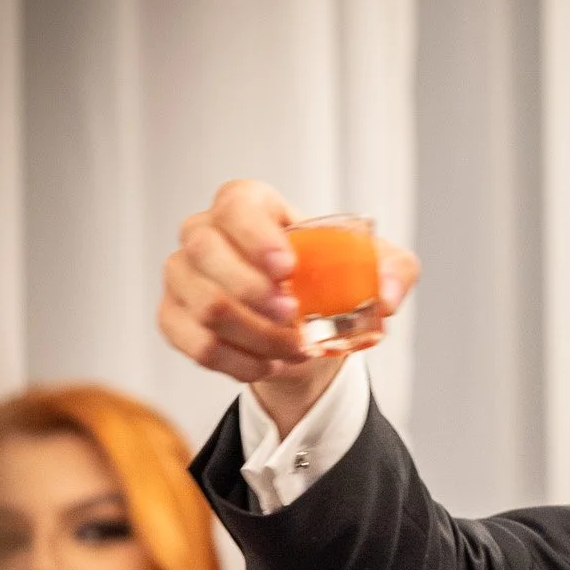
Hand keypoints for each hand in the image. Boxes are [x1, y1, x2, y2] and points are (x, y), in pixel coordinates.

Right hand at [159, 179, 418, 427]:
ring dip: (255, 335)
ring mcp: (182, 275)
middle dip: (253, 293)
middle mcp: (205, 232)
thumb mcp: (379, 269)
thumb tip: (387, 297)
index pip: (237, 204)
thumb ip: (396, 270)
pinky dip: (238, 362)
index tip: (288, 268)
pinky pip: (194, 344)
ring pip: (203, 305)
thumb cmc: (334, 281)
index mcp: (250, 205)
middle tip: (295, 319)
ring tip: (295, 349)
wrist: (307, 327)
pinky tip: (269, 365)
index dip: (255, 235)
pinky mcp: (174, 316)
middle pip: (205, 253)